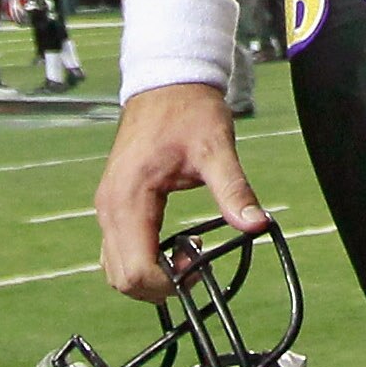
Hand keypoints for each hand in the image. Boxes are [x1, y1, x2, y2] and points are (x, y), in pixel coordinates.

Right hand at [94, 83, 268, 302]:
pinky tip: (175, 243)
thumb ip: (234, 190)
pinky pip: (118, 250)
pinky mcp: (114, 204)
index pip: (136, 269)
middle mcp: (109, 208)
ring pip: (115, 269)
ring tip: (188, 253)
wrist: (167, 81)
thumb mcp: (217, 149)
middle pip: (122, 278)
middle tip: (196, 263)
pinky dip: (142, 259)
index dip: (169, 283)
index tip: (199, 268)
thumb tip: (257, 224)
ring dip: (150, 275)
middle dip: (159, 285)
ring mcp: (107, 207)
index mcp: (129, 199)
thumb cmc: (189, 110)